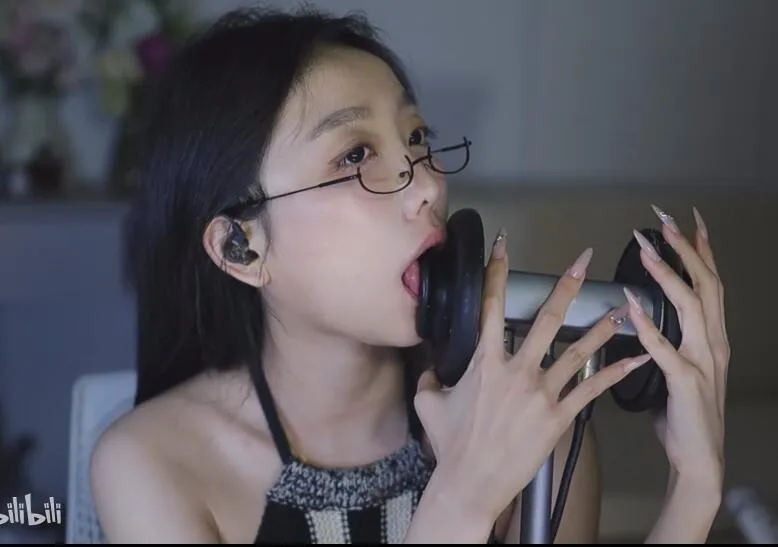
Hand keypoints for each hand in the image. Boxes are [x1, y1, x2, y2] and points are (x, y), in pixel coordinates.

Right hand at [414, 229, 652, 522]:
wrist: (471, 482)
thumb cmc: (451, 445)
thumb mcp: (429, 403)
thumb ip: (431, 375)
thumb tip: (432, 362)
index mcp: (484, 362)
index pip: (491, 306)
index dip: (496, 271)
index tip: (503, 245)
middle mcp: (516, 371)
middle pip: (546, 319)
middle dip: (566, 287)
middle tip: (583, 262)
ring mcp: (541, 393)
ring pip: (577, 351)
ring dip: (601, 327)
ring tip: (623, 308)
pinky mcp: (559, 417)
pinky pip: (591, 391)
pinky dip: (615, 374)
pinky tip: (636, 360)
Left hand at [624, 205, 727, 489]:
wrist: (699, 459)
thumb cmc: (683, 414)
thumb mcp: (679, 368)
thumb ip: (666, 341)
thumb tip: (639, 317)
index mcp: (710, 338)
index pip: (709, 284)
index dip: (701, 251)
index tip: (689, 221)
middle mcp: (712, 344)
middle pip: (705, 285)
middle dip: (686, 249)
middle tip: (666, 220)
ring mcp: (702, 362)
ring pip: (691, 308)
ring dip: (668, 276)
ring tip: (648, 251)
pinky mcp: (686, 382)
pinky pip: (666, 350)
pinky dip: (649, 327)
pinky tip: (632, 307)